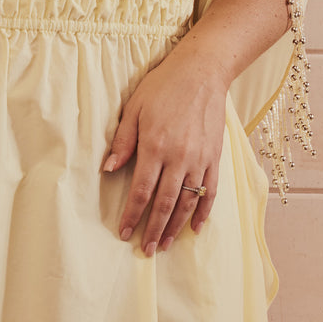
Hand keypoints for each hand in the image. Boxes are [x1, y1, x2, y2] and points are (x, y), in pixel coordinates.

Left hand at [102, 34, 229, 255]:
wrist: (202, 72)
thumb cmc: (163, 86)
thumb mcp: (134, 108)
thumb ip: (123, 141)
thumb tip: (108, 169)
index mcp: (154, 146)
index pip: (141, 191)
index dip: (132, 215)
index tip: (124, 233)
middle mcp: (179, 158)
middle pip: (165, 203)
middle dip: (153, 229)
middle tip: (145, 249)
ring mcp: (200, 159)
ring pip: (188, 202)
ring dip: (176, 227)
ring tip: (165, 244)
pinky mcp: (215, 157)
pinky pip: (210, 191)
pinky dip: (203, 212)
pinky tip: (196, 227)